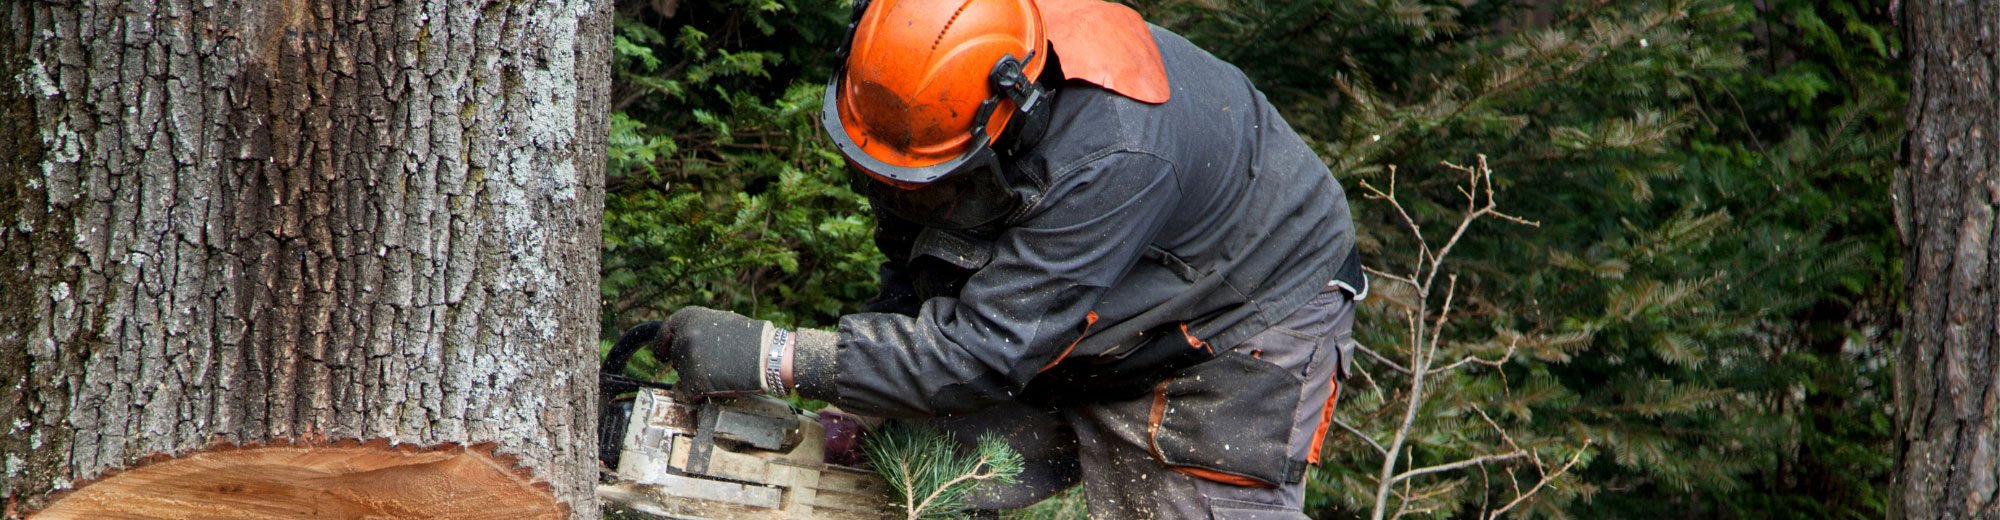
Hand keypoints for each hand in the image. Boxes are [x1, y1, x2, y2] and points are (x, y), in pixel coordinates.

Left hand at [662, 306, 779, 395]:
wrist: (767, 354)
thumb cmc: (750, 338)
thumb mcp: (719, 321)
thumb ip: (697, 329)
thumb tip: (680, 340)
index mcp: (687, 316)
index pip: (664, 333)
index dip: (663, 346)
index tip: (662, 355)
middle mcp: (683, 335)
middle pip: (675, 358)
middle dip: (689, 364)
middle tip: (712, 366)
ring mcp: (687, 358)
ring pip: (683, 376)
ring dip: (698, 378)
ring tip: (722, 372)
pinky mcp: (694, 380)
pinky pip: (691, 392)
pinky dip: (702, 393)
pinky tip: (720, 385)